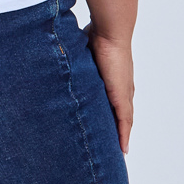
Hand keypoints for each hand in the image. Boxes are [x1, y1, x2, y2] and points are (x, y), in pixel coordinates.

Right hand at [82, 22, 134, 154]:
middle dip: (116, 129)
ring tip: (116, 151)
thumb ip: (75, 61)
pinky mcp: (122, 97)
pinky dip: (123, 135)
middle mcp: (121, 87)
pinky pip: (124, 122)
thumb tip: (58, 55)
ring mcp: (123, 93)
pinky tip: (122, 149)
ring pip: (124, 120)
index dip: (110, 115)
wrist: (109, 33)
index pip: (113, 102)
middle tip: (109, 145)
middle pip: (120, 114)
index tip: (105, 127)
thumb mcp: (83, 53)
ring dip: (120, 135)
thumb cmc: (96, 35)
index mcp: (112, 78)